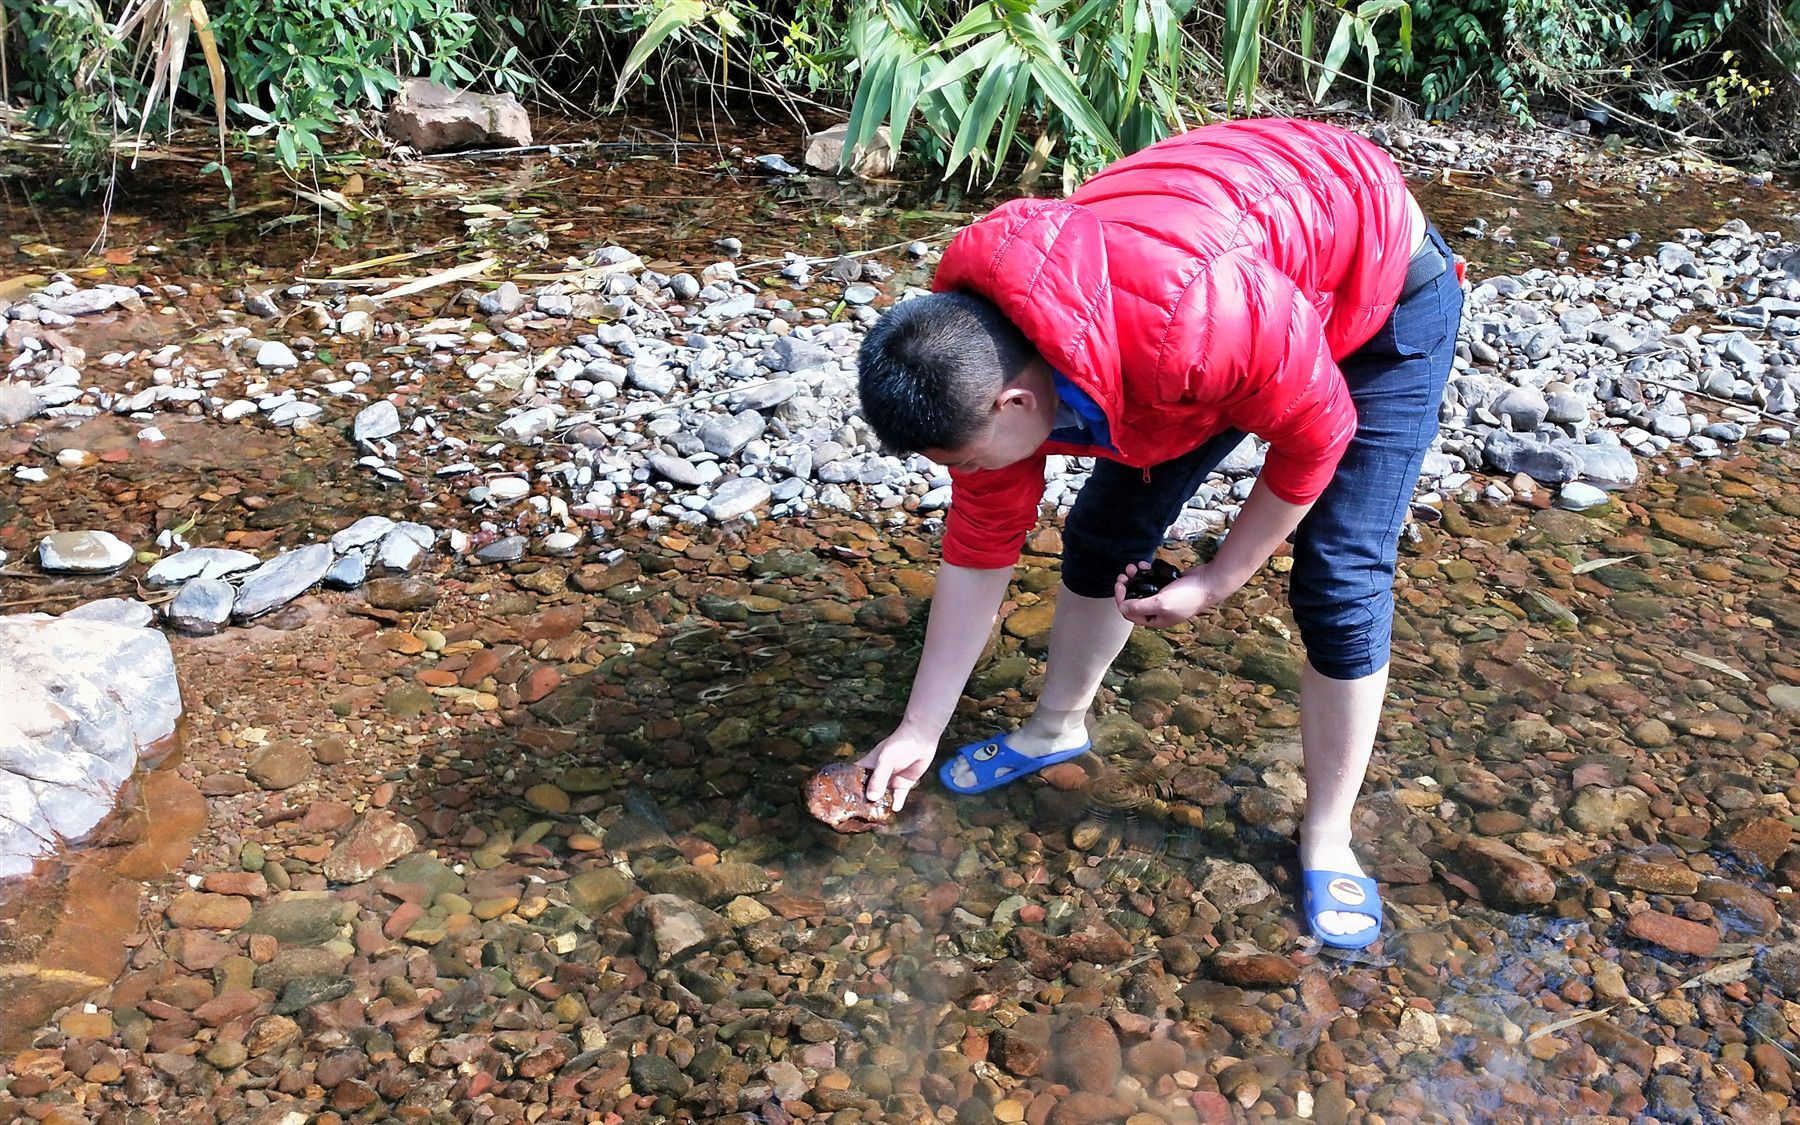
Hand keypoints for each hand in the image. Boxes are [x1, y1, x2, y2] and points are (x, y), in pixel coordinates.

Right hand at [858, 727, 936, 810]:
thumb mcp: (886, 760)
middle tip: (859, 814)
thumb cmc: (899, 744)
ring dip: (880, 803)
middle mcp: (879, 774)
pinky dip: (896, 802)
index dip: (850, 787)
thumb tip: (871, 797)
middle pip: (869, 789)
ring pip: (883, 795)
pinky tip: (894, 809)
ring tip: (875, 816)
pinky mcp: (904, 783)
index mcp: (869, 765)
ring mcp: (891, 779)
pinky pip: (898, 796)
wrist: (922, 739)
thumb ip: (879, 778)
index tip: (844, 799)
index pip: (855, 777)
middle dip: (865, 800)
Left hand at [1113, 560, 1231, 627]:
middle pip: (1134, 601)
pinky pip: (1152, 581)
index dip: (1121, 600)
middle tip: (1123, 577)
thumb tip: (1122, 608)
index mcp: (1156, 620)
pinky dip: (1145, 573)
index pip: (1130, 614)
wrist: (1209, 581)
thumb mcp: (1160, 603)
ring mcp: (1164, 598)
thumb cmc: (1187, 596)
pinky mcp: (1169, 586)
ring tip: (1132, 568)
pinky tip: (1144, 565)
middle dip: (1126, 588)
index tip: (1120, 586)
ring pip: (1142, 589)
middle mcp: (1159, 611)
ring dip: (1134, 578)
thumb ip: (1139, 607)